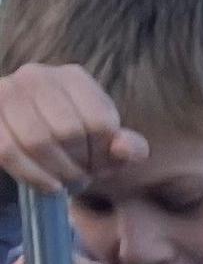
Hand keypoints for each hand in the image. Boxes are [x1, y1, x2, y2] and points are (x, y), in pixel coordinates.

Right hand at [0, 64, 142, 195]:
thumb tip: (122, 149)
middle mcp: (36, 76)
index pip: (99, 122)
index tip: (101, 166)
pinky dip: (33, 176)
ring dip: (57, 172)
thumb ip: (128, 146)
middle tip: (81, 177)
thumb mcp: (107, 144)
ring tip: (66, 182)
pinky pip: (8, 151)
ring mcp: (6, 91)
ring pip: (37, 141)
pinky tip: (50, 187)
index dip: (104, 155)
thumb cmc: (76, 143)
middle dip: (80, 165)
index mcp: (74, 78)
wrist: (28, 143)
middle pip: (68, 132)